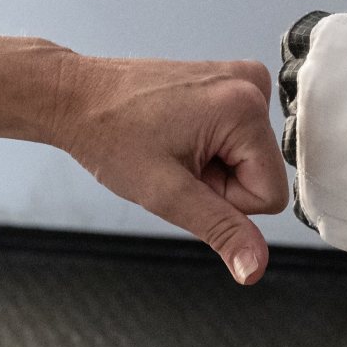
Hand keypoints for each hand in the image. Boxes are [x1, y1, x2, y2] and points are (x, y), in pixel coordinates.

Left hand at [52, 56, 287, 282]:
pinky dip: (212, 144)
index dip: (226, 201)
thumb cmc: (110, 135)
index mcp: (245, 109)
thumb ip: (221, 230)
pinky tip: (178, 132)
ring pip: (251, 158)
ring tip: (172, 144)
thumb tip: (254, 268)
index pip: (270, 195)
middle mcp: (252, 85)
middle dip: (219, 181)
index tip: (187, 177)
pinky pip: (240, 137)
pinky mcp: (229, 80)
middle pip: (262, 174)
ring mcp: (241, 78)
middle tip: (174, 160)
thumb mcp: (167, 194)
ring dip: (214, 164)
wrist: (77, 96)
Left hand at [279, 0, 346, 277]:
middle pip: (298, 98)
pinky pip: (319, 198)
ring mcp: (307, 150)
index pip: (305, 48)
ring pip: (301, 149)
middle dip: (327, 108)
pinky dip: (344, 197)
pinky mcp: (318, 203)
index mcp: (331, 43)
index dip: (335, 66)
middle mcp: (306, 92)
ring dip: (330, 152)